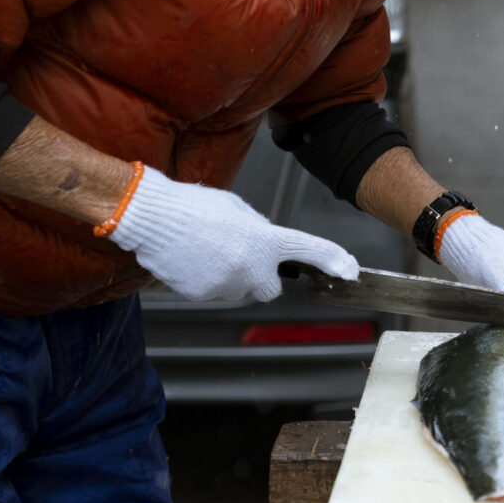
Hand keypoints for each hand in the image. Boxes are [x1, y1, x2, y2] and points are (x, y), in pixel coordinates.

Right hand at [109, 167, 358, 301]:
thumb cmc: (194, 207)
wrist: (153, 218)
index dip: (333, 260)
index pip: (307, 249)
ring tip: (207, 250)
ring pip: (238, 289)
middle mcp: (251, 266)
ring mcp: (227, 284)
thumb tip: (265, 244)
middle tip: (241, 257)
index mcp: (263, 238)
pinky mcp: (203, 296)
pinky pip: (214, 292)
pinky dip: (207, 280)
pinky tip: (193, 259)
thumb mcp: (238, 209)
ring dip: (230, 276)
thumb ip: (259, 230)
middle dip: (262, 278)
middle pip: (270, 288)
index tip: (349, 270)